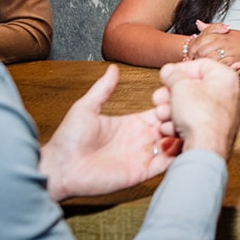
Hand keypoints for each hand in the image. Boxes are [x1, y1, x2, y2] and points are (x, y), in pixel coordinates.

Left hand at [39, 64, 185, 201]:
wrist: (60, 168)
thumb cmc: (68, 139)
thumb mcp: (86, 107)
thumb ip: (103, 89)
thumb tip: (112, 67)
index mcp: (130, 124)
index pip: (159, 112)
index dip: (168, 104)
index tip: (172, 96)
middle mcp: (140, 139)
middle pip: (170, 127)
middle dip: (178, 118)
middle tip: (178, 111)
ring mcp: (142, 156)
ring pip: (173, 144)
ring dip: (180, 135)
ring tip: (176, 126)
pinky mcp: (142, 172)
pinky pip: (167, 164)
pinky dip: (177, 155)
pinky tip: (177, 143)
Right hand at [161, 58, 239, 156]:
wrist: (206, 149)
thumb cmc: (199, 115)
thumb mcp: (180, 87)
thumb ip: (173, 75)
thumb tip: (169, 70)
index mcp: (225, 78)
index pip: (201, 65)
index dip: (180, 69)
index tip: (166, 76)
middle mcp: (228, 95)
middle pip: (194, 87)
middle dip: (171, 93)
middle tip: (159, 98)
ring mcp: (223, 115)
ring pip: (191, 106)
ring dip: (171, 110)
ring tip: (162, 114)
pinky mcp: (215, 131)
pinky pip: (194, 122)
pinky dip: (180, 124)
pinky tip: (170, 128)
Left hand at [187, 20, 239, 75]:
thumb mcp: (224, 30)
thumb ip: (210, 28)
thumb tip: (198, 23)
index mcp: (217, 34)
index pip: (197, 42)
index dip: (191, 49)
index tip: (190, 54)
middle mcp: (221, 41)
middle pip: (200, 51)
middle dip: (195, 58)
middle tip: (193, 62)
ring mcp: (227, 51)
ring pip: (209, 59)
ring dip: (204, 64)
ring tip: (202, 66)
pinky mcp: (234, 60)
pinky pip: (220, 66)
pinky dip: (215, 68)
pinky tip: (213, 69)